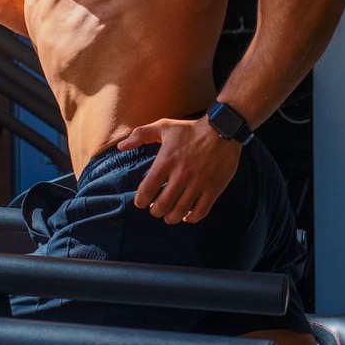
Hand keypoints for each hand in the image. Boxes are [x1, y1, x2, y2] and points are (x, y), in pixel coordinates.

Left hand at [119, 117, 241, 223]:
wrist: (222, 130)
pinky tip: (187, 216)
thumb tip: (121, 147)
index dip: (141, 201)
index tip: (142, 202)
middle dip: (155, 211)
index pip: (147, 191)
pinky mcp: (213, 189)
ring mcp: (198, 183)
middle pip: (162, 206)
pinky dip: (191, 218)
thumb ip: (140, 135)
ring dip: (171, 217)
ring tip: (169, 215)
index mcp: (166, 162)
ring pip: (180, 212)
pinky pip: (200, 212)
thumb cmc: (191, 129)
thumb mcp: (164, 126)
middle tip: (156, 209)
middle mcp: (181, 175)